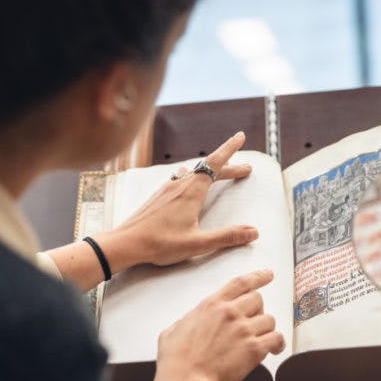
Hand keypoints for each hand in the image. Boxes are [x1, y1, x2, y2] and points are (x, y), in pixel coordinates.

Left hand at [99, 131, 256, 270]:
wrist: (126, 243)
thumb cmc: (159, 244)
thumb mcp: (198, 243)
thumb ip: (227, 237)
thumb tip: (254, 231)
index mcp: (192, 192)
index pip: (216, 163)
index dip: (230, 149)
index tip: (240, 136)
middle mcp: (179, 184)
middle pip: (208, 168)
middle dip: (228, 166)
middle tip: (244, 168)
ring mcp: (166, 188)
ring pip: (192, 172)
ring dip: (208, 171)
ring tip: (217, 173)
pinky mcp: (157, 196)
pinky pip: (178, 179)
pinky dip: (192, 177)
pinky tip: (186, 184)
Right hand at [157, 270, 285, 380]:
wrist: (185, 380)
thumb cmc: (176, 360)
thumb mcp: (173, 330)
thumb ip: (187, 321)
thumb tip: (188, 324)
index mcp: (211, 305)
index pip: (241, 283)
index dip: (258, 277)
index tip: (267, 275)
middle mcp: (230, 313)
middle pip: (258, 299)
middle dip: (258, 310)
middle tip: (253, 322)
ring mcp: (243, 330)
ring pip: (269, 319)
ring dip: (266, 329)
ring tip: (261, 339)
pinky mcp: (253, 349)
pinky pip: (276, 339)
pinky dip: (278, 344)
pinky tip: (274, 349)